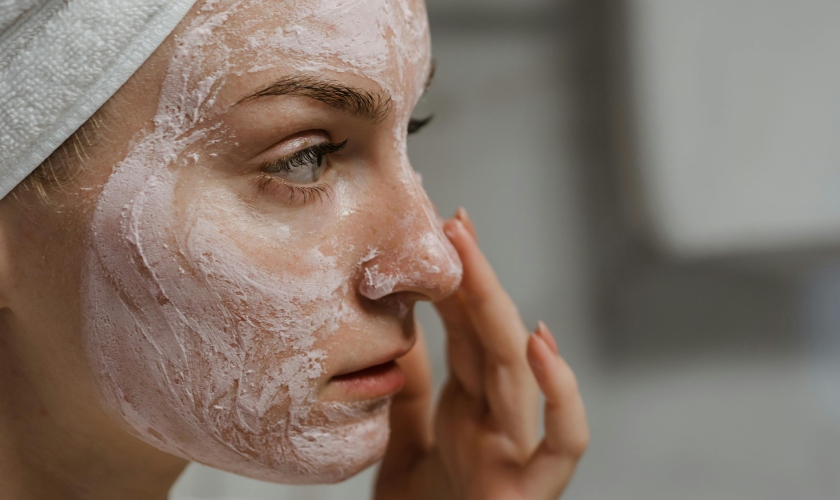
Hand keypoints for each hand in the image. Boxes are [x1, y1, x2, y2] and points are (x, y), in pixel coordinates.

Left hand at [375, 208, 588, 499]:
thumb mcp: (403, 442)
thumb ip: (409, 391)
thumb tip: (399, 330)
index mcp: (469, 405)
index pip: (467, 330)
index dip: (458, 280)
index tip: (443, 229)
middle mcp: (498, 420)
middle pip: (490, 338)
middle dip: (476, 279)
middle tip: (455, 225)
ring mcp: (516, 451)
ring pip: (518, 373)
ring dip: (498, 312)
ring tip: (471, 259)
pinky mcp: (529, 491)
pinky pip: (563, 445)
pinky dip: (561, 395)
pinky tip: (538, 345)